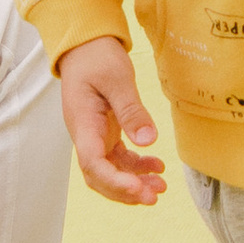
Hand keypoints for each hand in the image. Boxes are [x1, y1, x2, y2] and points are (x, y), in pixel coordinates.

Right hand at [59, 36, 167, 204]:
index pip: (92, 164)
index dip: (114, 181)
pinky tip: (156, 167)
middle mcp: (85, 135)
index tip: (137, 188)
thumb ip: (131, 110)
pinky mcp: (105, 133)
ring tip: (160, 187)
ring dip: (133, 182)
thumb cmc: (96, 57)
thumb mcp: (118, 79)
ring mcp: (94, 136)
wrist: (86, 45)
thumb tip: (148, 140)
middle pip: (98, 176)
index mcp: (83, 124)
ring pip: (109, 171)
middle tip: (153, 196)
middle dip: (124, 191)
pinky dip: (136, 167)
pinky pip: (118, 159)